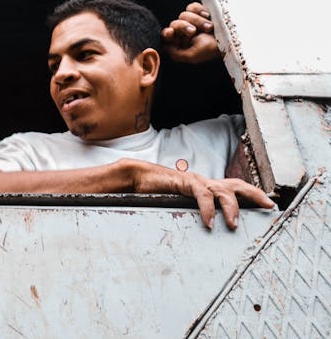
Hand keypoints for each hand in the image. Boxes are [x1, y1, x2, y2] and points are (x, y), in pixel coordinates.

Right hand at [132, 159, 274, 229]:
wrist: (139, 178)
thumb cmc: (160, 192)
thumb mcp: (183, 205)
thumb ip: (196, 212)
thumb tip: (208, 231)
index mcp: (208, 187)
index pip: (236, 189)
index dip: (253, 195)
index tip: (270, 205)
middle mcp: (206, 182)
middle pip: (237, 185)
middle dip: (255, 194)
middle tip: (268, 206)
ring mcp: (196, 181)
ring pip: (223, 190)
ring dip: (231, 208)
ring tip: (233, 224)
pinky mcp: (185, 182)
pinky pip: (202, 194)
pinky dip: (207, 209)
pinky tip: (209, 222)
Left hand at [161, 2, 219, 63]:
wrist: (231, 40)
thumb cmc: (213, 50)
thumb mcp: (193, 56)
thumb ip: (176, 54)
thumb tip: (164, 47)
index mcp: (180, 43)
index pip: (167, 36)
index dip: (166, 33)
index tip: (170, 32)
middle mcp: (184, 32)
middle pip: (175, 23)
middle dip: (183, 27)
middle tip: (193, 32)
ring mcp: (192, 21)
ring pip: (183, 15)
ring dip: (196, 21)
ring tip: (209, 27)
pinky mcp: (201, 12)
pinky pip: (192, 7)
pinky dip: (198, 10)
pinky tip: (207, 16)